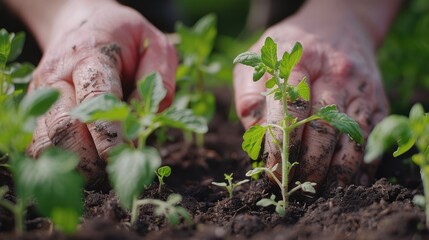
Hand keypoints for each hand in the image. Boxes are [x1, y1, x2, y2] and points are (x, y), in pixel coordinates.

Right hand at [25, 1, 176, 187]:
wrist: (85, 25)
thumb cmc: (127, 39)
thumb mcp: (156, 46)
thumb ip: (158, 80)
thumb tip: (144, 121)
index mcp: (91, 55)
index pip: (96, 101)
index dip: (110, 136)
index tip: (127, 159)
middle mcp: (58, 75)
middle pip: (65, 128)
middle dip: (92, 160)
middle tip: (118, 175)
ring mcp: (42, 93)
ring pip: (46, 142)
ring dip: (75, 167)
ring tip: (103, 176)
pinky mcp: (36, 109)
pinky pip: (38, 145)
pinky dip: (60, 164)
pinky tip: (85, 167)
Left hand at [234, 2, 391, 189]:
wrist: (338, 25)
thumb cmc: (290, 47)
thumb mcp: (261, 57)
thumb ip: (250, 91)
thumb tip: (252, 129)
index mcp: (300, 60)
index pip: (290, 108)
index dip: (279, 143)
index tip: (269, 169)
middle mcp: (335, 73)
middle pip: (323, 127)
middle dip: (307, 164)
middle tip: (292, 187)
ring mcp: (360, 88)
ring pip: (352, 137)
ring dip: (335, 172)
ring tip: (317, 191)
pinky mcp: (376, 100)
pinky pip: (372, 138)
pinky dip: (361, 165)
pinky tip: (346, 183)